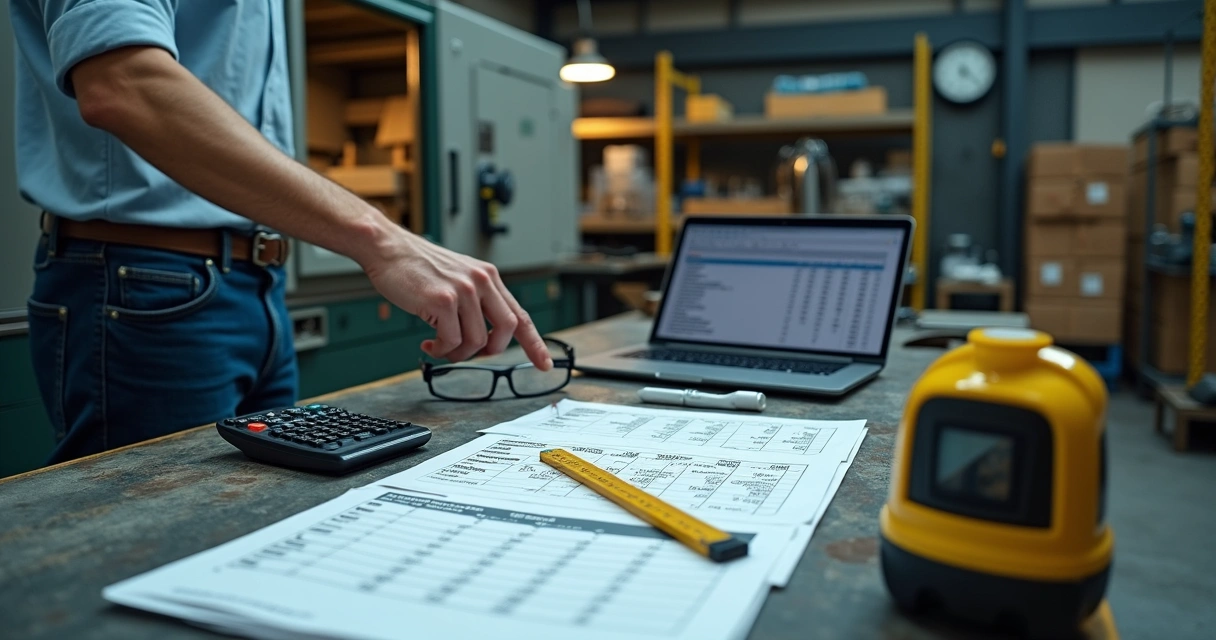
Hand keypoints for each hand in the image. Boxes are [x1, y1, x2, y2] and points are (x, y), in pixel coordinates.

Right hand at [361, 228, 551, 369]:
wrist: (388, 248)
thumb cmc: (416, 265)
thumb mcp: (457, 276)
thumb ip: (476, 298)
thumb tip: (485, 335)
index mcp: (488, 277)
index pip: (519, 314)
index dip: (535, 343)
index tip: (545, 363)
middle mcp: (481, 281)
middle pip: (506, 330)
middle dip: (490, 350)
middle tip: (469, 354)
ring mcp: (464, 291)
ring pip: (476, 342)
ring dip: (457, 353)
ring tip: (439, 346)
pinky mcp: (443, 301)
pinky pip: (451, 341)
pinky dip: (440, 350)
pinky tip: (428, 343)